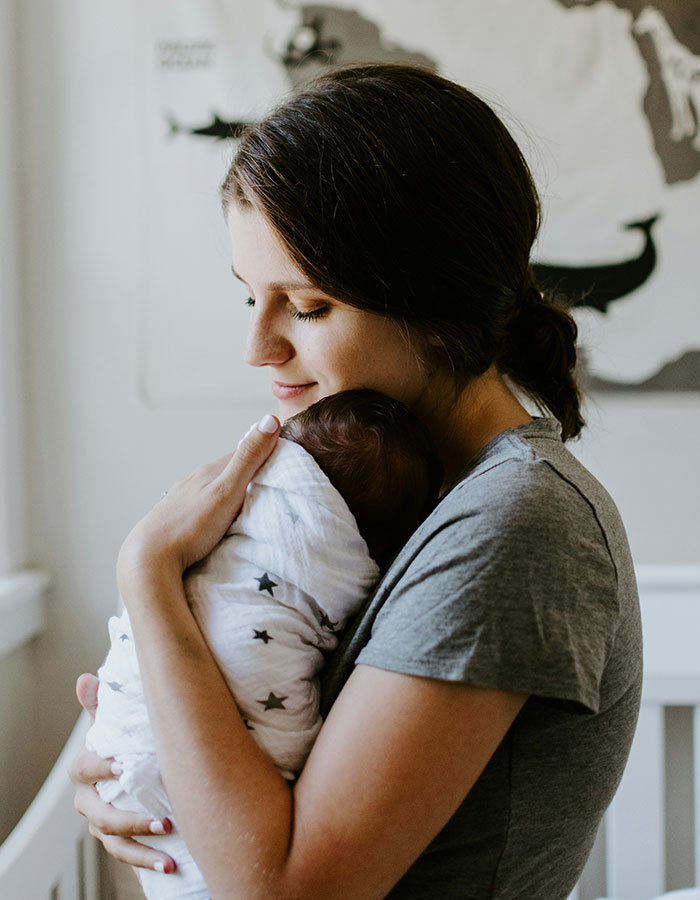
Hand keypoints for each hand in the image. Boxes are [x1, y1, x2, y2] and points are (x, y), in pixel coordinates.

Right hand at [69, 674, 176, 872]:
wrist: (131, 766)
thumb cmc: (123, 739)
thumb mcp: (114, 721)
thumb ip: (102, 704)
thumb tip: (86, 679)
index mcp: (86, 768)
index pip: (84, 768)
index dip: (100, 767)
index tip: (121, 766)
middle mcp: (90, 799)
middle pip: (101, 816)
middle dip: (131, 821)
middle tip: (164, 820)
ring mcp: (102, 823)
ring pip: (114, 843)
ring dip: (141, 850)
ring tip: (170, 852)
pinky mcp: (118, 839)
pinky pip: (127, 855)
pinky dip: (146, 861)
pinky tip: (170, 865)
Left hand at [117, 415, 279, 589]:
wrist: (148, 559)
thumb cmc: (190, 527)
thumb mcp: (227, 491)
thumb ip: (248, 459)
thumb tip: (269, 419)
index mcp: (208, 472)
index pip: (242, 454)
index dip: (263, 454)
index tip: (283, 461)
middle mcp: (192, 481)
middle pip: (226, 472)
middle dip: (246, 475)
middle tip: (268, 487)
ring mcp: (181, 499)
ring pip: (211, 489)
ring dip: (228, 493)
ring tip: (244, 506)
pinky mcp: (173, 519)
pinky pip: (199, 507)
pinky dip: (212, 509)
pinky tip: (214, 521)